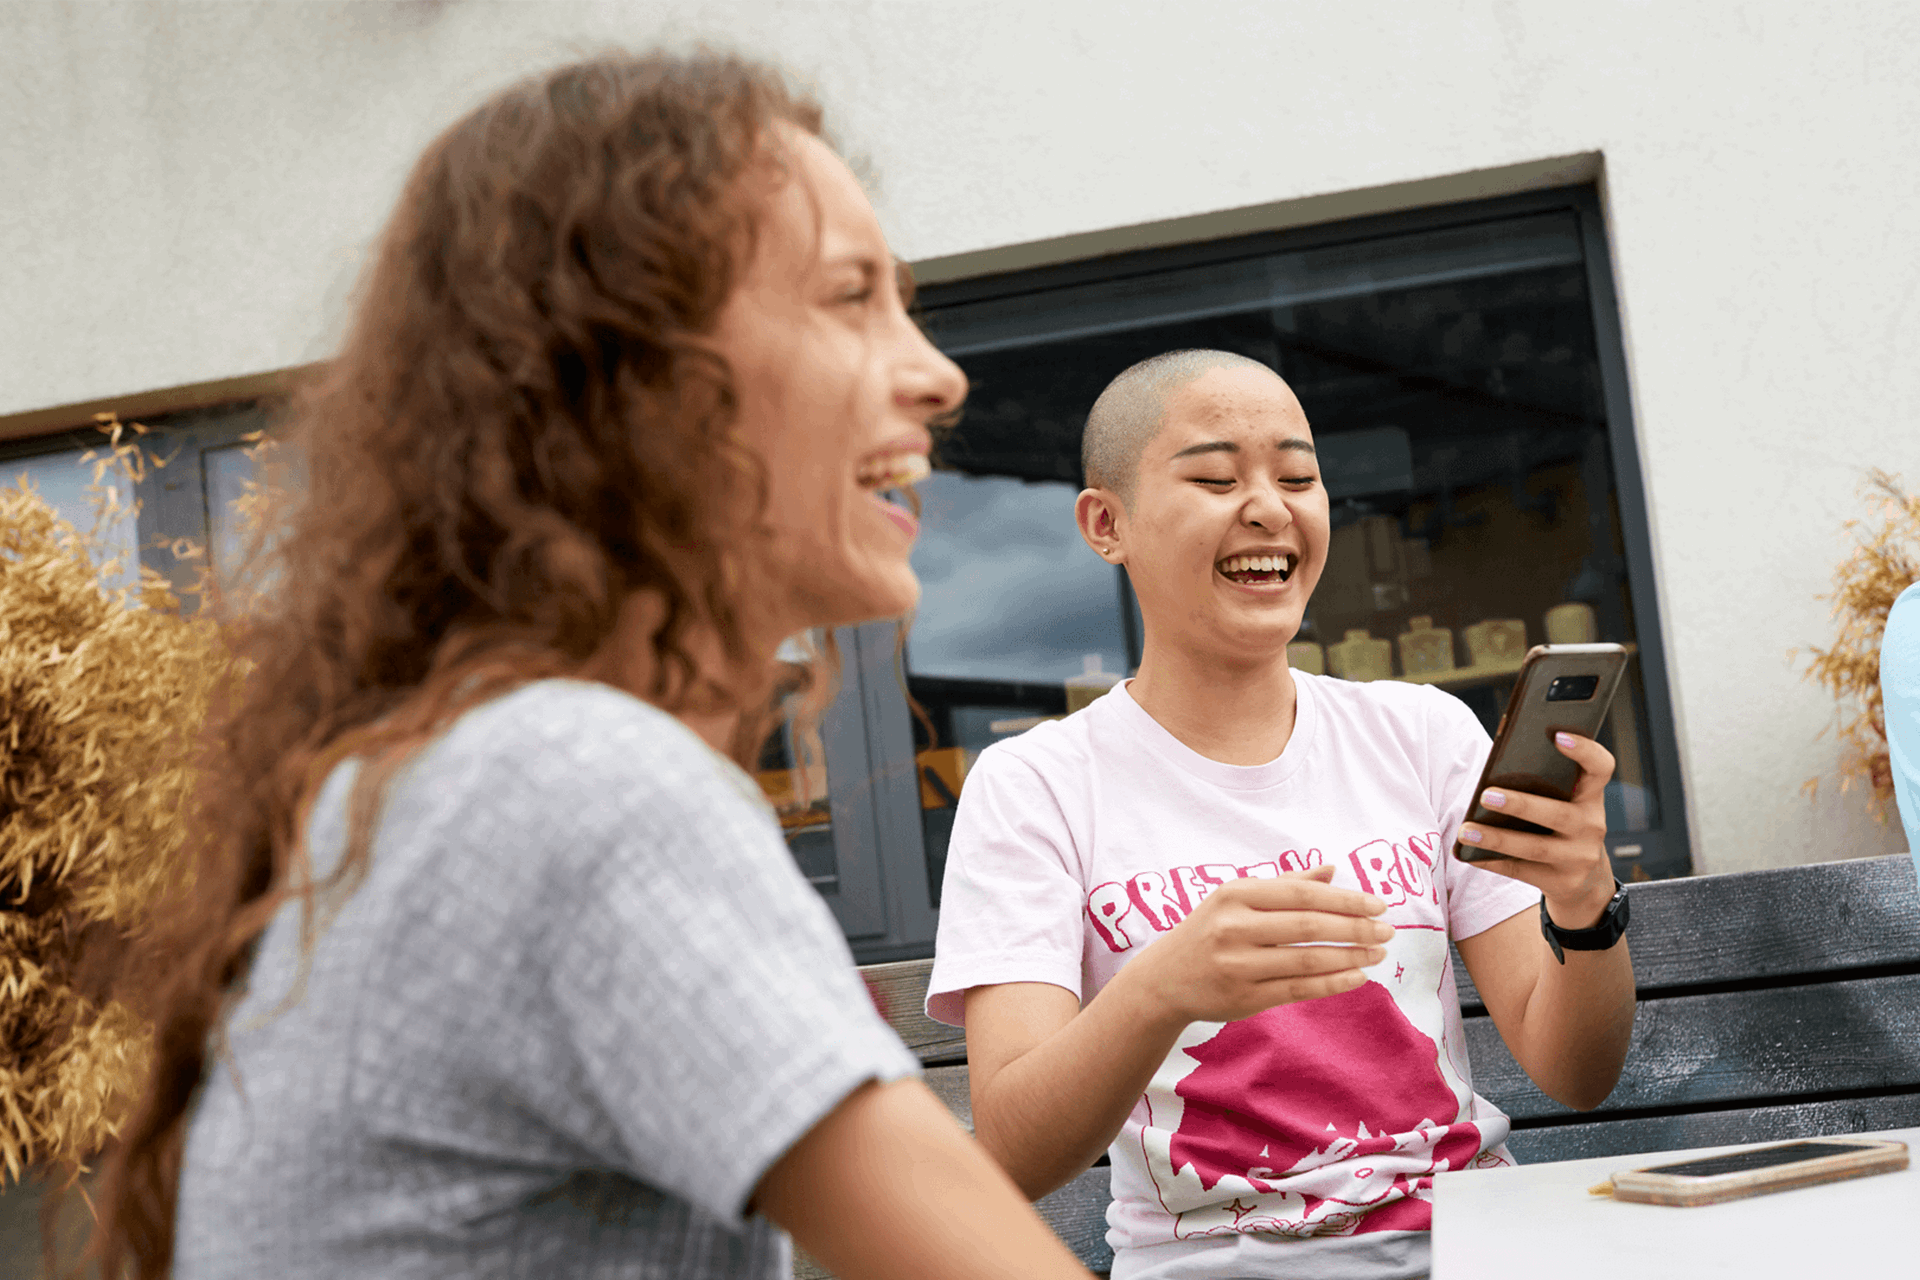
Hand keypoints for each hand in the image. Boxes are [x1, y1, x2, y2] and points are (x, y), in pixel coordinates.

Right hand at [1120, 864, 1393, 1026]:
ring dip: (1350, 956)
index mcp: (1234, 894)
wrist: (1164, 979)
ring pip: (1307, 959)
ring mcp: (1238, 965)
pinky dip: (1332, 983)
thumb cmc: (1209, 931)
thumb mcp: (1236, 899)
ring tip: (1377, 952)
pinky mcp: (1244, 997)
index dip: (1344, 899)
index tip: (1378, 904)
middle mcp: (1234, 928)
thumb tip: (1332, 871)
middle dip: (1355, 927)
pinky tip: (1357, 976)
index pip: (1301, 893)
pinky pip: (1298, 989)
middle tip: (1387, 930)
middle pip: (1308, 926)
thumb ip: (1285, 886)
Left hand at [1457, 732, 1615, 927]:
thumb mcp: (1562, 804)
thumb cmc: (1560, 827)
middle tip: (1486, 795)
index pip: (1600, 767)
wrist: (1585, 882)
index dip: (1585, 750)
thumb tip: (1492, 775)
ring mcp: (1580, 857)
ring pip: (1535, 848)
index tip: (1558, 735)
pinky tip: (1468, 854)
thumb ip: (1541, 786)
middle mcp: (1592, 826)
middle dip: (1521, 804)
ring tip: (1466, 830)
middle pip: (1559, 814)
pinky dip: (1492, 862)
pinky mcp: (1563, 883)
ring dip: (1496, 839)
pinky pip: (1521, 871)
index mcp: (1591, 796)